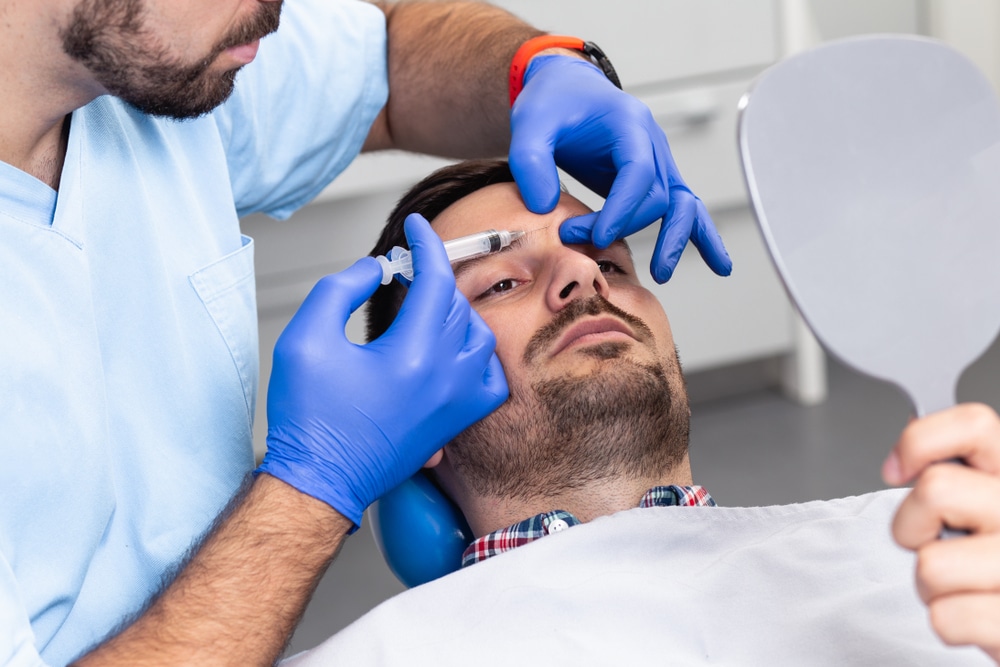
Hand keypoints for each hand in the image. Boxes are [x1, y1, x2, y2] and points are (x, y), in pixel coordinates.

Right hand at [258, 214, 507, 528]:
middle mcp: (444, 378)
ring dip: (456, 313)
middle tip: (404, 271)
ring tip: (424, 309)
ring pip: (480, 337)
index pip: (436, 279)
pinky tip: (450, 350)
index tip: (416, 227)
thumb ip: (341, 288)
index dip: (426, 244)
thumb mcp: (306, 338)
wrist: (320, 480)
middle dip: (433, 277)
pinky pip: (488, 380)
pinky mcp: (454, 424)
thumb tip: (376, 268)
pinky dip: (476, 357)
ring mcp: (455, 403)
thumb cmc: (309, 419)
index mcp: (412, 354)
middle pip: (458, 305)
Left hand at [508, 55, 731, 282]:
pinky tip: (718, 265)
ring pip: (682, 204)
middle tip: (583, 243)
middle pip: (657, 194)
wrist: (566, 90)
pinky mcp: (652, 180)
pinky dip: (699, 235)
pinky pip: (683, 207)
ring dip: (677, 239)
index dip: (621, 209)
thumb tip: (546, 207)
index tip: (596, 236)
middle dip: (623, 226)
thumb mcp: (530, 123)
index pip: (639, 173)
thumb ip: (531, 161)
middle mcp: (652, 143)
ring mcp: (657, 162)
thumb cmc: (552, 103)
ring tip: (662, 273)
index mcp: (629, 124)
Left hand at [882, 404, 999, 661]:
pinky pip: (947, 617)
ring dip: (931, 585)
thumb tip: (905, 448)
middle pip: (935, 490)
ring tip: (963, 586)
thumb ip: (959, 472)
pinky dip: (950, 623)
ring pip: (931, 564)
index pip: (974, 424)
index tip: (899, 470)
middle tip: (937, 543)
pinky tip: (977, 617)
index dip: (920, 441)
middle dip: (912, 526)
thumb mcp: (987, 504)